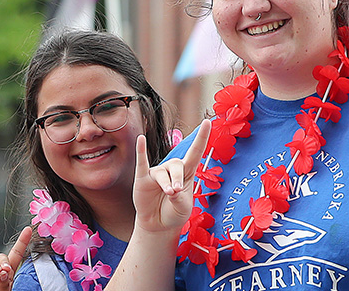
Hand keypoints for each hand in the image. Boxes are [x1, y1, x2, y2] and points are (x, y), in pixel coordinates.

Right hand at [131, 119, 209, 233]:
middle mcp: (172, 170)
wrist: (158, 225)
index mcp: (187, 173)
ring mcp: (157, 173)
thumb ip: (180, 199)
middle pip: (177, 165)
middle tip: (176, 192)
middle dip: (177, 178)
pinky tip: (140, 139)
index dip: (202, 138)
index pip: (195, 152)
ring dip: (166, 183)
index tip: (208, 122)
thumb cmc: (174, 213)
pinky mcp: (143, 179)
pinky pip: (142, 162)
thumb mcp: (183, 209)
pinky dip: (141, 151)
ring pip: (162, 172)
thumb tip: (171, 190)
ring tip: (169, 194)